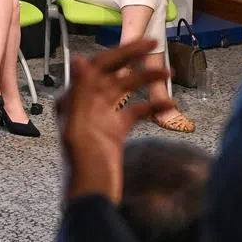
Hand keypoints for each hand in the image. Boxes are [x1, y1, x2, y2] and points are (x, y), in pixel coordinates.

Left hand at [55, 39, 172, 201]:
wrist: (93, 200)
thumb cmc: (83, 168)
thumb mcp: (81, 128)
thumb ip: (80, 92)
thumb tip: (78, 58)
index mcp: (72, 100)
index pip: (96, 66)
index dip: (120, 52)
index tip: (146, 42)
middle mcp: (84, 105)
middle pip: (112, 75)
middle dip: (135, 60)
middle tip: (159, 46)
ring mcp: (100, 118)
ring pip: (124, 91)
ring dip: (145, 82)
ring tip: (169, 74)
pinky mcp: (113, 133)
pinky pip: (133, 113)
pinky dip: (150, 107)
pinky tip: (169, 106)